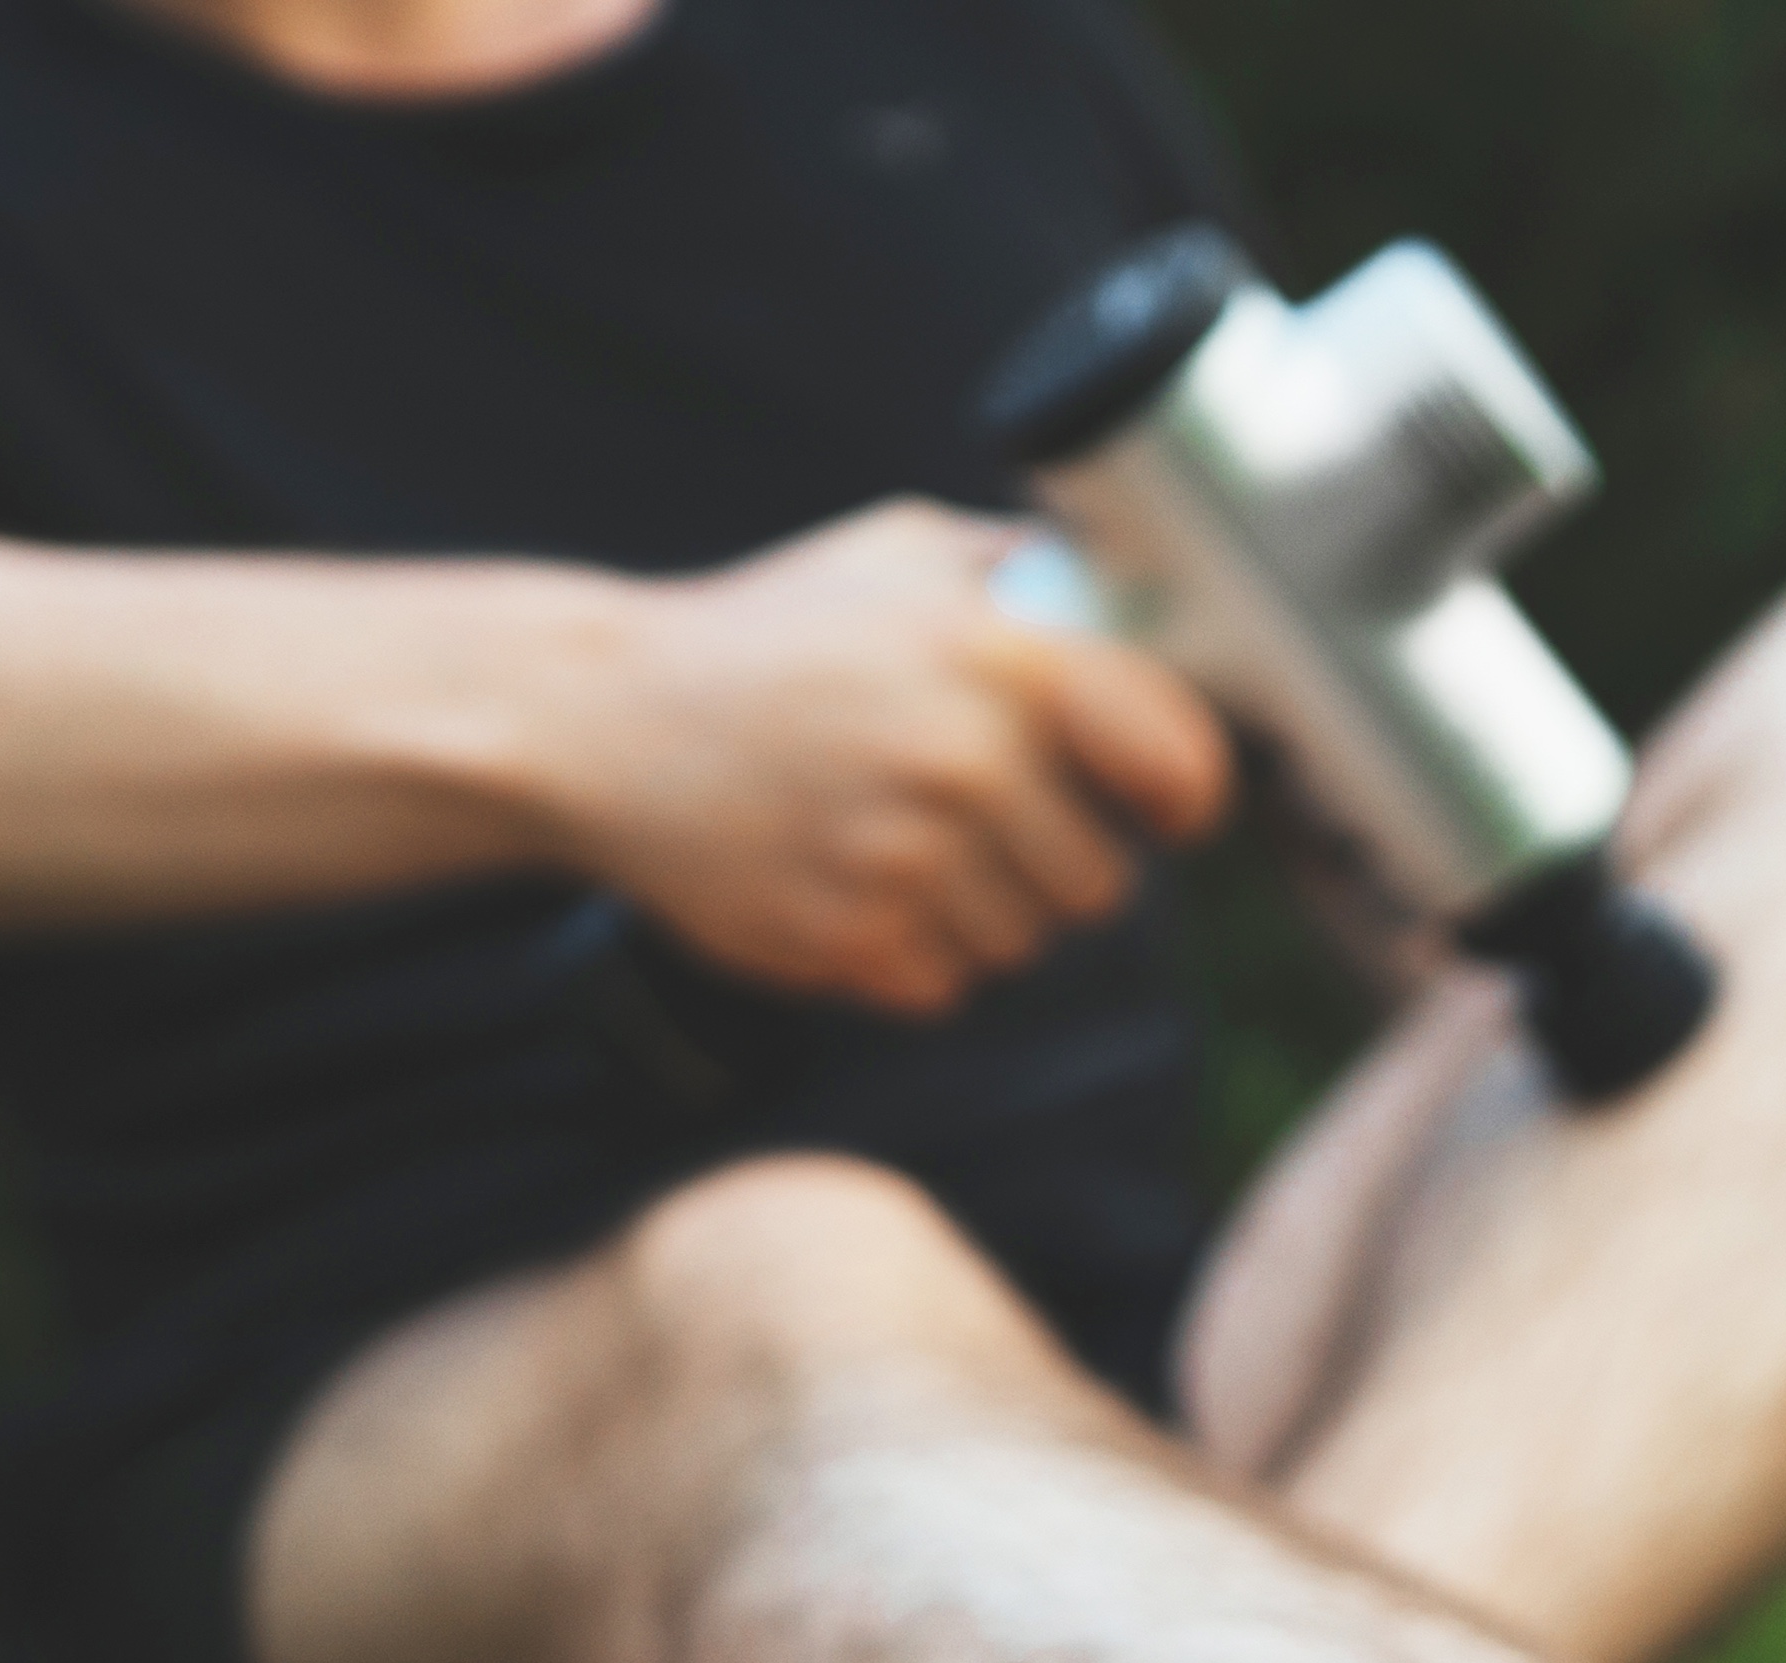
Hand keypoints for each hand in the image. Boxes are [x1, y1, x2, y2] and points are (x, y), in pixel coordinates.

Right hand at [549, 500, 1232, 1014]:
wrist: (603, 717)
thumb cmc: (769, 631)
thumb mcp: (903, 553)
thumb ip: (1033, 576)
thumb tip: (1154, 600)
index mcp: (1009, 655)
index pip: (1178, 766)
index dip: (1183, 800)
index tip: (1164, 811)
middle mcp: (969, 758)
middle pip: (1102, 885)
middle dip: (1055, 865)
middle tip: (980, 822)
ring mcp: (907, 855)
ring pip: (1024, 945)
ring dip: (981, 914)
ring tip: (900, 844)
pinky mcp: (850, 936)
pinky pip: (943, 986)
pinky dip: (910, 955)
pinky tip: (851, 883)